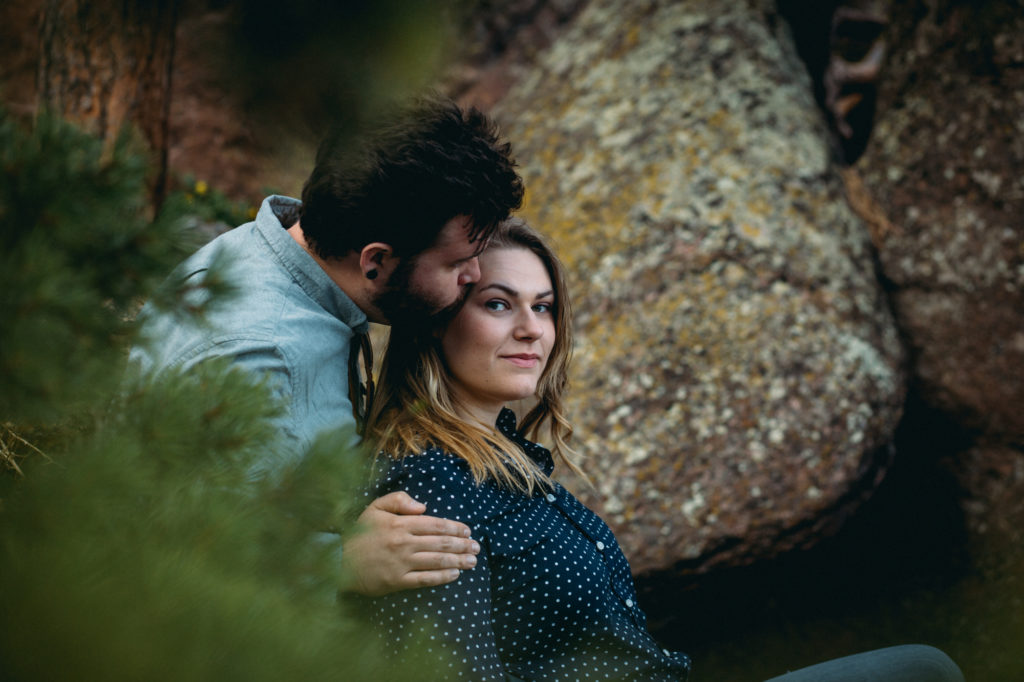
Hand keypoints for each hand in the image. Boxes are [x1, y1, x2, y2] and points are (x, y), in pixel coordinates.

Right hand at [341, 491, 479, 595]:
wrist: (338, 561)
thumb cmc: (359, 533)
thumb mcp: (375, 508)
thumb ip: (399, 500)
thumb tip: (423, 507)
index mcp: (401, 523)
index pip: (435, 524)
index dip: (454, 528)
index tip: (468, 530)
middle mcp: (404, 542)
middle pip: (440, 543)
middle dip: (462, 545)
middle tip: (476, 547)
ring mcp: (401, 563)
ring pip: (436, 561)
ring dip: (458, 561)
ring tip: (472, 561)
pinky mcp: (397, 581)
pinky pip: (425, 579)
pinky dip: (442, 577)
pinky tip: (454, 574)